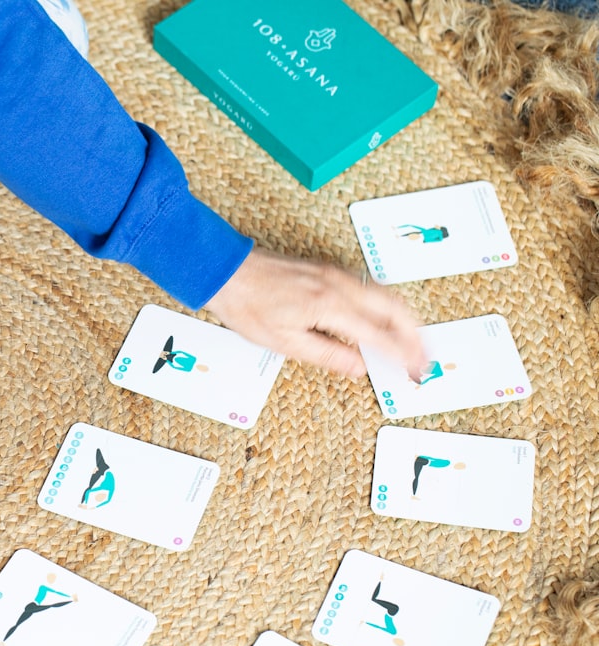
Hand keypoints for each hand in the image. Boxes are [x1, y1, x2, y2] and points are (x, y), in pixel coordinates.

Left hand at [203, 248, 426, 378]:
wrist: (227, 271)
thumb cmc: (248, 306)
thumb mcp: (284, 342)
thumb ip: (327, 355)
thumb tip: (359, 368)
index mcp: (331, 306)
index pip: (379, 335)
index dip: (401, 354)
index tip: (416, 369)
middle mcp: (339, 285)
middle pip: (393, 309)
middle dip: (414, 334)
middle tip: (424, 356)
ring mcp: (335, 274)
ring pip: (385, 295)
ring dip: (403, 319)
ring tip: (413, 341)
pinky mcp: (327, 270)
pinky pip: (369, 288)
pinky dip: (386, 306)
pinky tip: (384, 319)